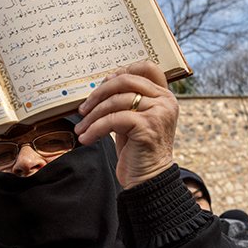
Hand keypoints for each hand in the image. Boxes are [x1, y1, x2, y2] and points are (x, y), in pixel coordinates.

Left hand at [75, 61, 177, 187]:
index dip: (122, 71)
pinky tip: (86, 138)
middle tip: (83, 109)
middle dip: (99, 93)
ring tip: (81, 128)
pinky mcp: (147, 126)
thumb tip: (106, 81)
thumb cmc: (138, 150)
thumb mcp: (133, 119)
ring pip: (117, 100)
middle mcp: (166, 101)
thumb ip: (127, 100)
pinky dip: (95, 128)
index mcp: (165, 96)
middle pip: (126, 80)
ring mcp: (159, 112)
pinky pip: (113, 119)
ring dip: (93, 115)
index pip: (147, 67)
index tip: (103, 84)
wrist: (148, 179)